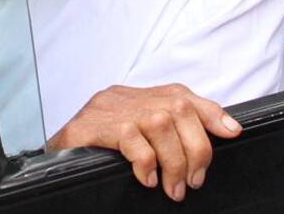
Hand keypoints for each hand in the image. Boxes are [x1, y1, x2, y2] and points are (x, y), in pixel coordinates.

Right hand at [48, 84, 241, 201]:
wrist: (51, 155)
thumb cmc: (96, 150)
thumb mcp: (134, 137)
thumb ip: (163, 135)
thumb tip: (203, 151)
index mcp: (139, 97)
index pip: (183, 95)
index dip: (211, 112)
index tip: (232, 132)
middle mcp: (127, 97)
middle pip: (178, 109)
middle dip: (195, 148)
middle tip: (192, 180)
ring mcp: (109, 107)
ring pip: (160, 123)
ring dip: (174, 161)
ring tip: (172, 187)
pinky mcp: (93, 124)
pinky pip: (131, 137)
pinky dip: (146, 161)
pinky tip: (146, 178)